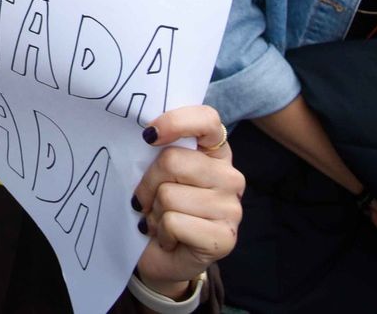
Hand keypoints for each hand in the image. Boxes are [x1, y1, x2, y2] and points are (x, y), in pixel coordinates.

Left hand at [131, 106, 244, 297]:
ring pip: (169, 195)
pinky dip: (161, 232)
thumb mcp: (154, 172)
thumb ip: (156, 149)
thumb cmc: (156, 206)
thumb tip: (145, 133)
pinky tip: (169, 239)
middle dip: (148, 183)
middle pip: (173, 161)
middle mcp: (229, 176)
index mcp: (215, 152)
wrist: (162, 257)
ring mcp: (231, 208)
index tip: (149, 135)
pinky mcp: (224, 238)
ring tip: (160, 222)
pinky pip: (174, 222)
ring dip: (154, 213)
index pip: (207, 119)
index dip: (175, 122)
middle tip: (147, 200)